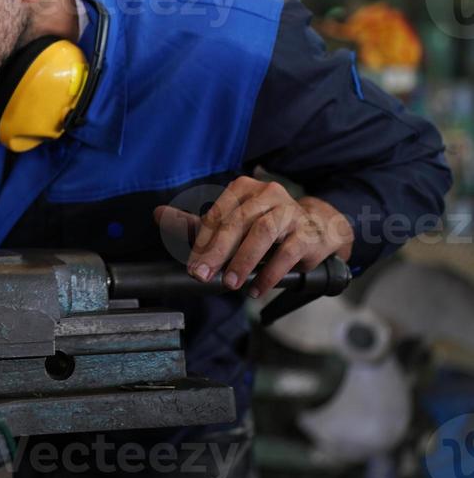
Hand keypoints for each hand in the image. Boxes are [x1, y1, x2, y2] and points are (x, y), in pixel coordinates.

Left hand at [154, 177, 353, 297]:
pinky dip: (270, 273)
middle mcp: (268, 194)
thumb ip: (197, 223)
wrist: (318, 230)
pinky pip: (287, 252)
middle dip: (217, 251)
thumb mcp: (232, 223)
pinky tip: (257, 289)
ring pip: (262, 233)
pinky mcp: (308, 232)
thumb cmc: (266, 226)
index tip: (192, 264)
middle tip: (202, 275)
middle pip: (237, 222)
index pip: (218, 214)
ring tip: (230, 284)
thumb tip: (158, 214)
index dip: (202, 240)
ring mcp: (290, 211)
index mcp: (244, 188)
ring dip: (243, 261)